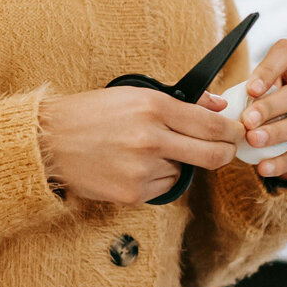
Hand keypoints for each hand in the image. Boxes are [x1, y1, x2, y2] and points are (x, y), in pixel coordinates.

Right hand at [38, 87, 244, 205]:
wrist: (50, 140)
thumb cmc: (93, 113)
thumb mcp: (136, 94)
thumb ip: (182, 101)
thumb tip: (219, 105)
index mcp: (154, 107)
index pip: (212, 124)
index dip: (231, 130)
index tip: (237, 132)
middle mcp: (151, 138)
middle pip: (212, 155)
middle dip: (226, 153)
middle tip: (227, 149)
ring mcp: (142, 168)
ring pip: (186, 171)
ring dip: (181, 164)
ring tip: (153, 150)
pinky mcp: (133, 193)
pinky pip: (164, 187)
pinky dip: (159, 177)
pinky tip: (136, 165)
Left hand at [239, 39, 286, 180]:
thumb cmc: (276, 104)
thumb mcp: (266, 91)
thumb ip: (251, 93)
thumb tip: (225, 106)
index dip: (268, 69)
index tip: (250, 89)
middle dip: (270, 108)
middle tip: (247, 121)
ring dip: (277, 134)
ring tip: (253, 142)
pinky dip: (284, 162)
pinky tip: (265, 166)